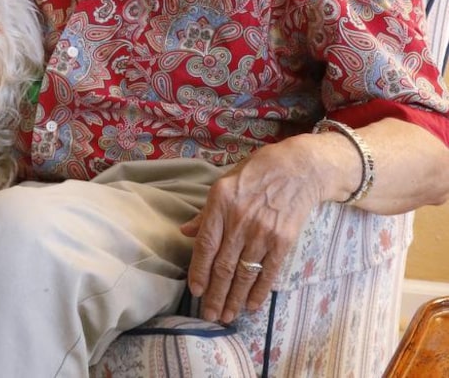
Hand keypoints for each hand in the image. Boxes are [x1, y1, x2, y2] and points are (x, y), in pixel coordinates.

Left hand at [182, 139, 322, 322]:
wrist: (299, 168)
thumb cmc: (258, 171)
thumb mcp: (226, 181)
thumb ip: (207, 212)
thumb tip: (185, 232)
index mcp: (221, 202)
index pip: (205, 245)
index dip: (199, 271)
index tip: (195, 292)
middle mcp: (240, 219)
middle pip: (223, 265)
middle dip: (215, 295)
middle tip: (209, 315)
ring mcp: (262, 232)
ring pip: (243, 273)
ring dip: (234, 299)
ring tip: (226, 316)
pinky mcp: (283, 241)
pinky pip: (267, 272)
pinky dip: (258, 292)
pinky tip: (250, 306)